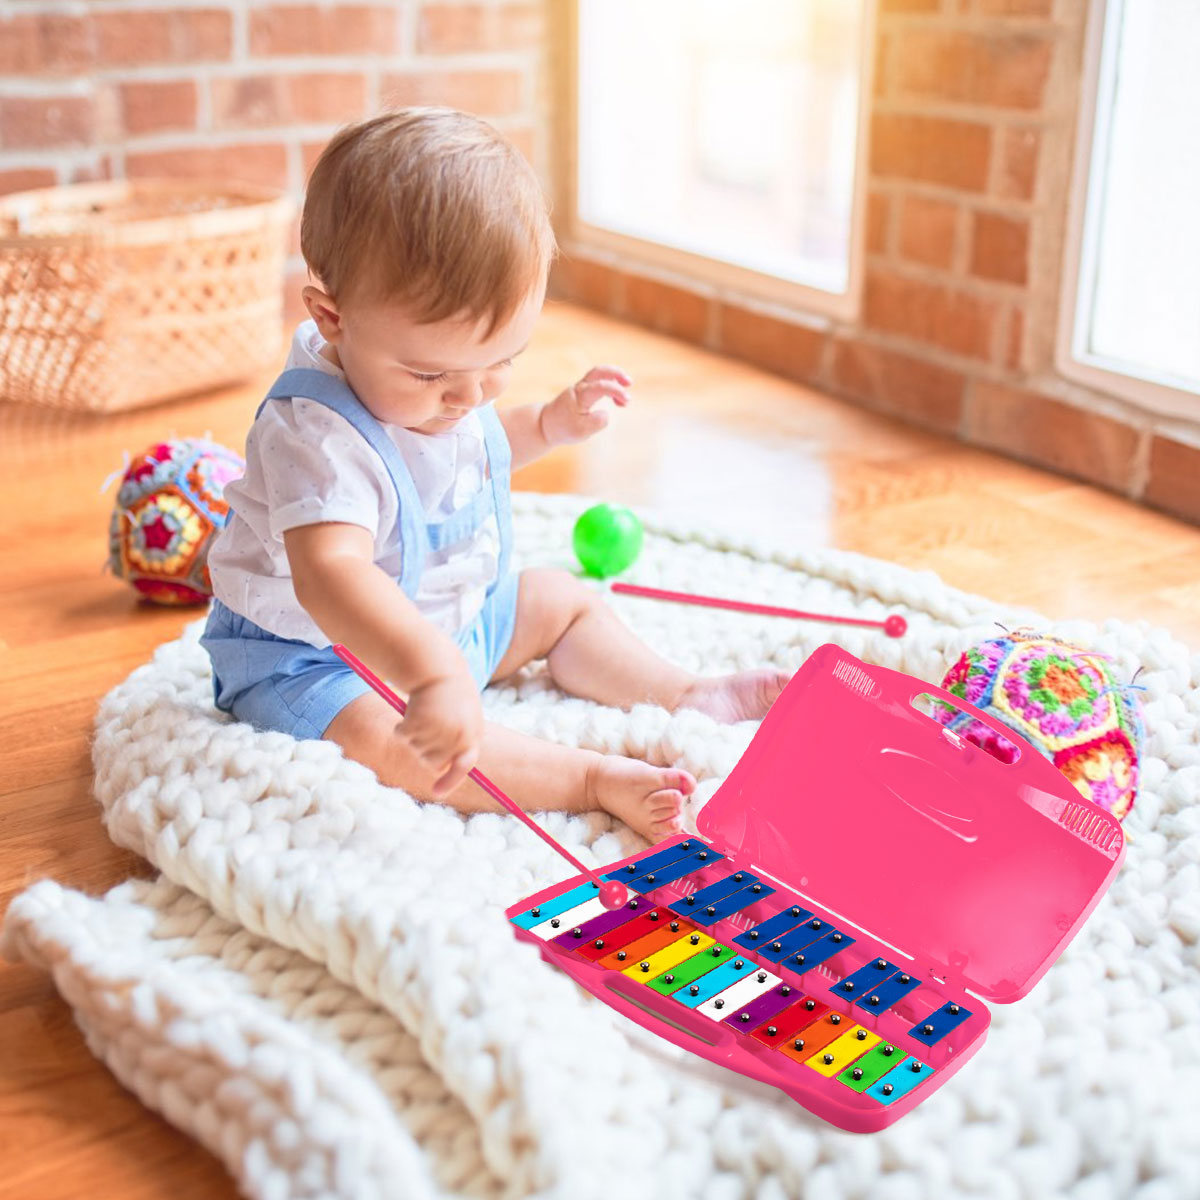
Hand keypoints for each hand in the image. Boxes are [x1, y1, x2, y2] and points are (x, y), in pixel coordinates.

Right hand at [396, 667, 483, 796]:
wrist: (437, 665)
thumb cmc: (450, 691)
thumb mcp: (463, 715)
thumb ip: (460, 741)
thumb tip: (445, 771)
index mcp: (473, 733)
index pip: (464, 765)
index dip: (451, 780)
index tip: (437, 793)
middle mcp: (458, 735)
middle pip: (435, 764)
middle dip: (426, 752)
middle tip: (427, 727)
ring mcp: (439, 730)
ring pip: (416, 750)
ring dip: (414, 736)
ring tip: (423, 712)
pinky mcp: (419, 722)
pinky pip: (403, 736)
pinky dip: (401, 726)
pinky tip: (412, 709)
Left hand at [540, 365, 631, 445]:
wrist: (547, 424)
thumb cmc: (564, 428)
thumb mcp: (581, 432)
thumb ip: (597, 422)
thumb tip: (607, 413)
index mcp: (579, 397)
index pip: (600, 386)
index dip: (616, 390)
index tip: (626, 401)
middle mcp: (580, 388)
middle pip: (598, 371)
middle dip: (615, 373)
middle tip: (629, 382)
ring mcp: (580, 388)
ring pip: (599, 374)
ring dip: (614, 379)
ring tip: (625, 399)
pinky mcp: (583, 391)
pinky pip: (598, 382)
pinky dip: (610, 386)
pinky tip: (617, 401)